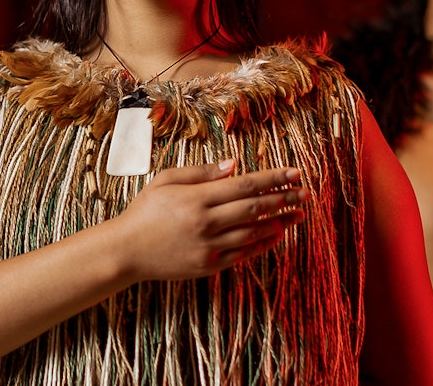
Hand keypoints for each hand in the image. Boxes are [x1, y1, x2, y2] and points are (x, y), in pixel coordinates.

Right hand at [115, 159, 307, 281]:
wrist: (127, 251)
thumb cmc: (145, 211)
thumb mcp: (167, 181)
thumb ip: (201, 173)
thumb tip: (234, 166)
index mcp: (196, 198)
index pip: (244, 185)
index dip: (273, 179)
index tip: (294, 173)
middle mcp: (206, 223)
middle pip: (255, 208)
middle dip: (284, 199)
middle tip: (305, 193)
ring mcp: (208, 247)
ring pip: (253, 233)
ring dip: (279, 222)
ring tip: (298, 213)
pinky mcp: (208, 266)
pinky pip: (243, 254)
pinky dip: (262, 244)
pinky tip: (275, 234)